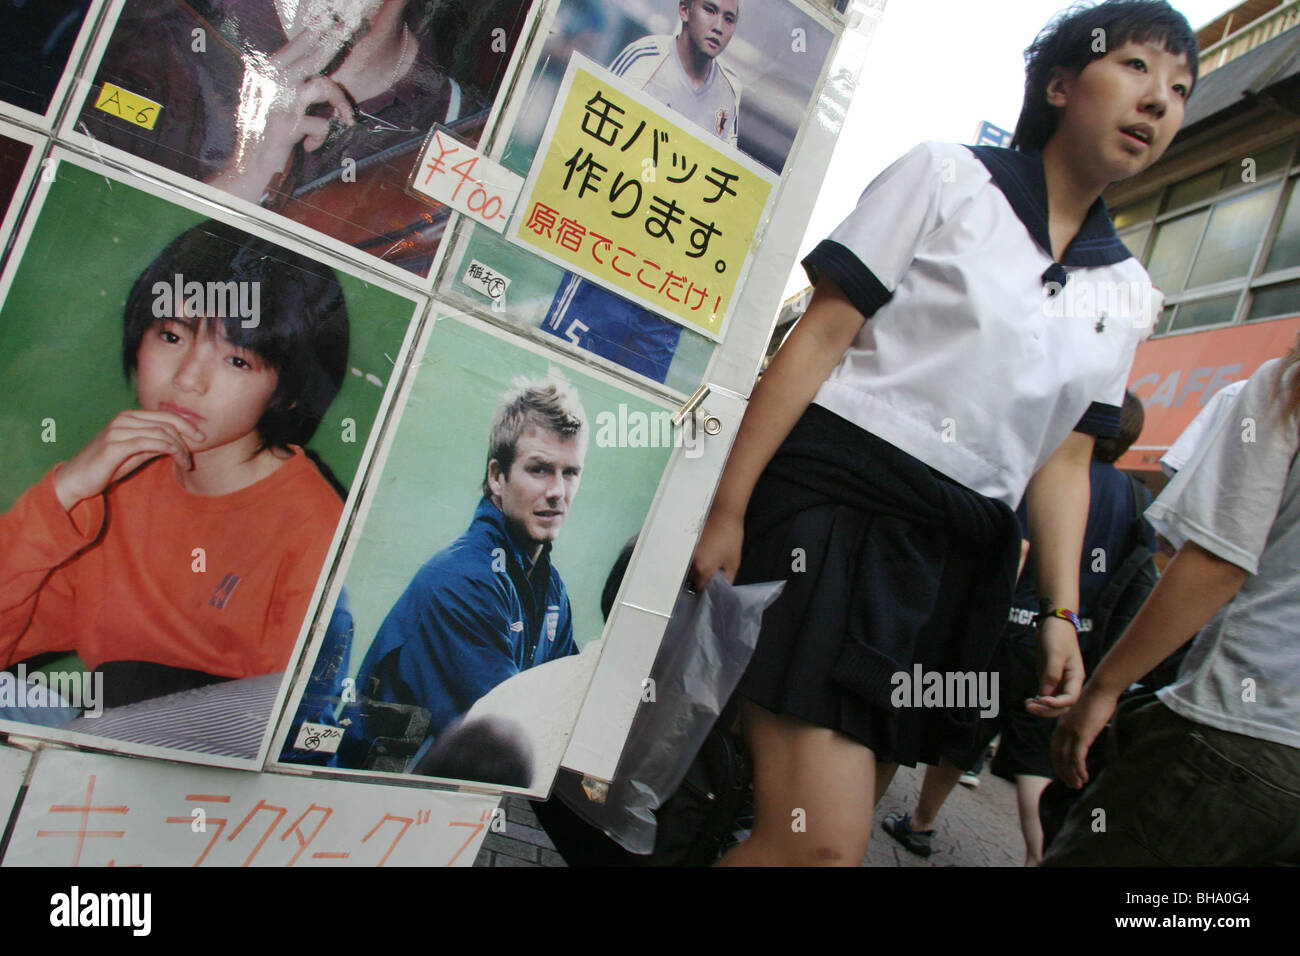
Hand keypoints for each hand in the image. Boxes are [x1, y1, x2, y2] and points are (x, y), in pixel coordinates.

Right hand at [53, 409, 204, 510]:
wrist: (76, 480)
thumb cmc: (107, 467)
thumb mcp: (136, 453)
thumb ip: (155, 444)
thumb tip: (179, 441)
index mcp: (129, 417)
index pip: (165, 415)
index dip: (186, 425)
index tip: (202, 438)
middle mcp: (123, 419)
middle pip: (166, 421)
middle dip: (187, 436)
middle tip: (196, 452)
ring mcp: (117, 430)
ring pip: (161, 432)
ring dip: (179, 447)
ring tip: (186, 462)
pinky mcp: (114, 445)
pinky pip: (149, 442)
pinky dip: (168, 449)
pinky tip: (176, 459)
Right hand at [210, 19, 358, 201]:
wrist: (247, 167)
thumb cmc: (264, 135)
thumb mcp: (272, 104)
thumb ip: (289, 86)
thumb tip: (318, 69)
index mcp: (265, 74)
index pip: (294, 48)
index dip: (313, 34)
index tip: (328, 18)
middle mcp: (269, 82)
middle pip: (310, 57)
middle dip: (332, 42)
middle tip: (348, 24)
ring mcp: (277, 102)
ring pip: (322, 86)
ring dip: (341, 104)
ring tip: (347, 119)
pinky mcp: (286, 125)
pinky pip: (322, 123)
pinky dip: (321, 137)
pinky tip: (309, 147)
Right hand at [688, 506, 743, 591]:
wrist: (723, 513)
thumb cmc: (730, 537)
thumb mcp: (734, 561)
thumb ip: (727, 579)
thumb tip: (721, 588)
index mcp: (703, 569)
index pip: (699, 588)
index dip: (705, 590)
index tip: (709, 588)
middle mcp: (690, 562)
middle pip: (690, 579)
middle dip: (698, 580)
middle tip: (708, 575)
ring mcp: (685, 551)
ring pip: (686, 568)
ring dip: (692, 569)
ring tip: (705, 562)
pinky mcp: (683, 542)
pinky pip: (684, 557)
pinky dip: (690, 559)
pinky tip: (700, 553)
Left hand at [1026, 615, 1084, 715]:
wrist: (1053, 622)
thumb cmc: (1057, 635)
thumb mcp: (1054, 654)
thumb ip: (1051, 674)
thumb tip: (1045, 694)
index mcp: (1075, 677)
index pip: (1070, 699)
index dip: (1056, 704)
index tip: (1041, 700)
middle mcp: (1069, 682)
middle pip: (1062, 705)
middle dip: (1046, 710)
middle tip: (1029, 707)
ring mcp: (1059, 680)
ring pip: (1053, 702)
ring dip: (1041, 707)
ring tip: (1027, 705)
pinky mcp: (1049, 677)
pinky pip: (1046, 694)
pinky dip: (1038, 700)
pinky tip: (1029, 701)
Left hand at [1050, 683, 1121, 787]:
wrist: (1100, 689)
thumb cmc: (1095, 700)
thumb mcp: (1082, 716)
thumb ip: (1079, 727)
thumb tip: (1084, 736)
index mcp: (1062, 725)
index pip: (1055, 748)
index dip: (1058, 763)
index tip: (1064, 774)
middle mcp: (1063, 729)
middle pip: (1058, 756)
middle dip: (1063, 772)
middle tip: (1071, 785)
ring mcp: (1071, 732)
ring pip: (1067, 759)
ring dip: (1072, 775)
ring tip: (1078, 785)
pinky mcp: (1081, 735)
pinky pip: (1077, 757)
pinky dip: (1079, 769)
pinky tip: (1084, 777)